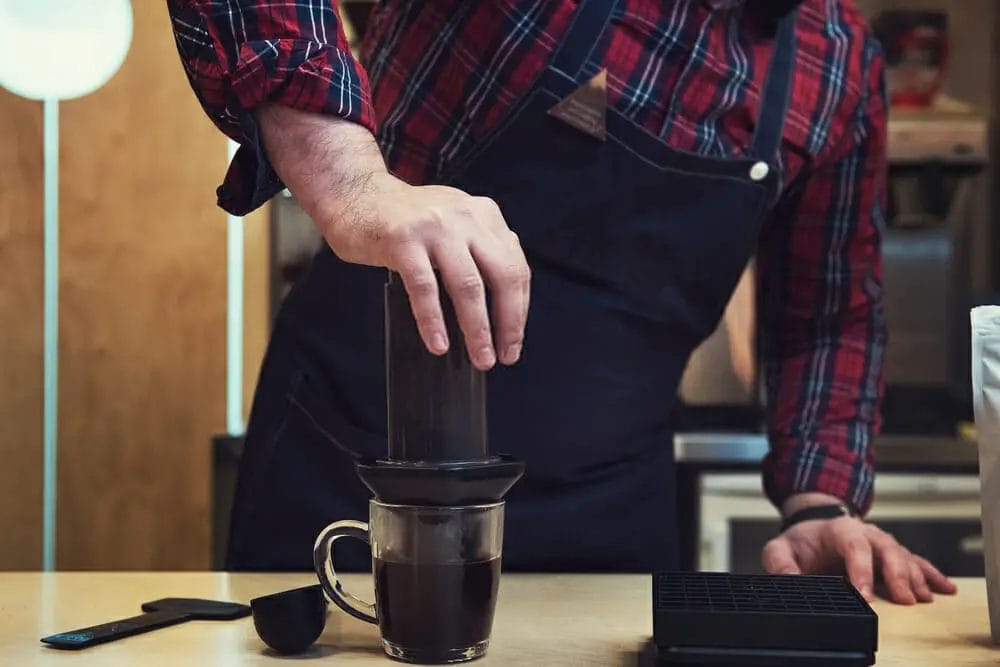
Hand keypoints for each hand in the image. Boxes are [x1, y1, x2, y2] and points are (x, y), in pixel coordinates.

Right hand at [257, 105, 529, 369]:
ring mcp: (435, 227)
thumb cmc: (406, 221)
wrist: (356, 194)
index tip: (513, 341)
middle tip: (504, 356)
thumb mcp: (454, 224)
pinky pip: (425, 288)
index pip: (515, 267)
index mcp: (484, 215)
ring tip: (480, 357)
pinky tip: (438, 343)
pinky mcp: (403, 240)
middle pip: (502, 276)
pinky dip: (434, 320)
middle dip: (507, 322)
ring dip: (477, 328)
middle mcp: (465, 217)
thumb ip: (479, 252)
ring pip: (468, 286)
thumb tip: (499, 310)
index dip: (518, 309)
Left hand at [762, 516, 956, 603]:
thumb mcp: (780, 549)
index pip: (854, 545)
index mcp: (839, 529)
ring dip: (916, 577)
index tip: (865, 595)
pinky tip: (945, 589)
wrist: (813, 528)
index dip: (862, 569)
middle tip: (904, 600)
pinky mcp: (892, 555)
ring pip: (904, 555)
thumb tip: (789, 582)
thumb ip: (780, 564)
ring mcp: (882, 543)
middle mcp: (866, 533)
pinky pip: (916, 562)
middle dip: (897, 574)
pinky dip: (931, 574)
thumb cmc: (800, 542)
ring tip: (923, 598)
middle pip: (887, 549)